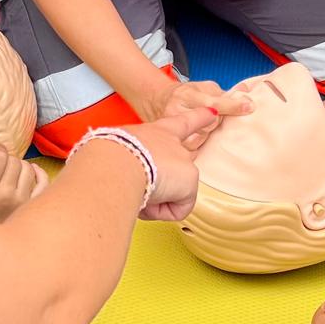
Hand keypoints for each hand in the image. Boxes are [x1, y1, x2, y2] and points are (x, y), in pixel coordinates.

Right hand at [0, 144, 46, 223]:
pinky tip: (32, 171)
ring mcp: (23, 201)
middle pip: (14, 160)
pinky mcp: (34, 206)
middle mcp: (7, 194)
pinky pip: (43, 180)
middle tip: (1, 169)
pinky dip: (38, 172)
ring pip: (28, 168)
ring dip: (21, 167)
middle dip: (7, 160)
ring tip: (11, 176)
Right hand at [106, 108, 212, 222]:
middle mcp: (172, 144)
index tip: (214, 113)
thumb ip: (134, 167)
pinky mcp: (190, 179)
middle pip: (184, 156)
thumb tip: (147, 189)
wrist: (117, 162)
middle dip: (179, 169)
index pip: (179, 123)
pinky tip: (149, 202)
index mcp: (154, 132)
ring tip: (137, 193)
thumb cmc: (110, 157)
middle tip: (168, 174)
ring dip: (154, 200)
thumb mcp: (119, 155)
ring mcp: (183, 160)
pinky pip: (176, 209)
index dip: (198, 117)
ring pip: (171, 191)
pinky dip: (161, 211)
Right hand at [143, 79, 252, 145]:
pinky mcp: (170, 142)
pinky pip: (191, 149)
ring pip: (201, 139)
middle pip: (209, 124)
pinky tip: (198, 138)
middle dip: (217, 122)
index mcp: (187, 95)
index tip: (249, 107)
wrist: (160, 101)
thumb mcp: (205, 87)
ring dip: (208, 135)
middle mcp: (177, 111)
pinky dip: (198, 145)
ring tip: (204, 127)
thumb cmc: (188, 94)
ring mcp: (172, 128)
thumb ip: (224, 93)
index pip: (214, 103)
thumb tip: (245, 93)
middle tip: (216, 118)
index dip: (232, 106)